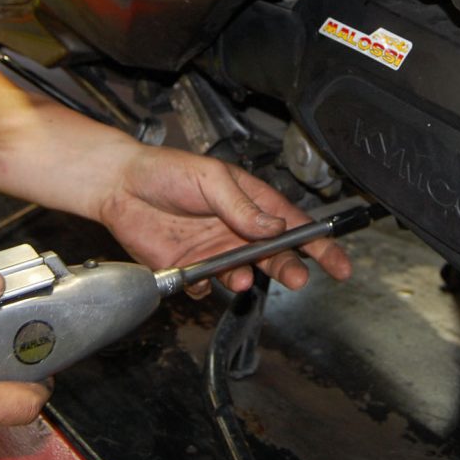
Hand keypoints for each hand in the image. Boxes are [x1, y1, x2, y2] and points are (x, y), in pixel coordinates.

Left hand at [94, 145, 352, 296]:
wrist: (120, 186)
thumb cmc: (167, 170)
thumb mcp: (211, 179)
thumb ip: (242, 206)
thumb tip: (275, 226)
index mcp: (251, 202)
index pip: (293, 225)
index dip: (318, 245)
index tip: (339, 264)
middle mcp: (237, 230)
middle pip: (274, 255)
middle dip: (290, 268)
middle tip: (298, 278)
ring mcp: (215, 251)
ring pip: (243, 274)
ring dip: (246, 278)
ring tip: (240, 276)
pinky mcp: (190, 269)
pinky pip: (206, 288)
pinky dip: (205, 287)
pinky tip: (196, 275)